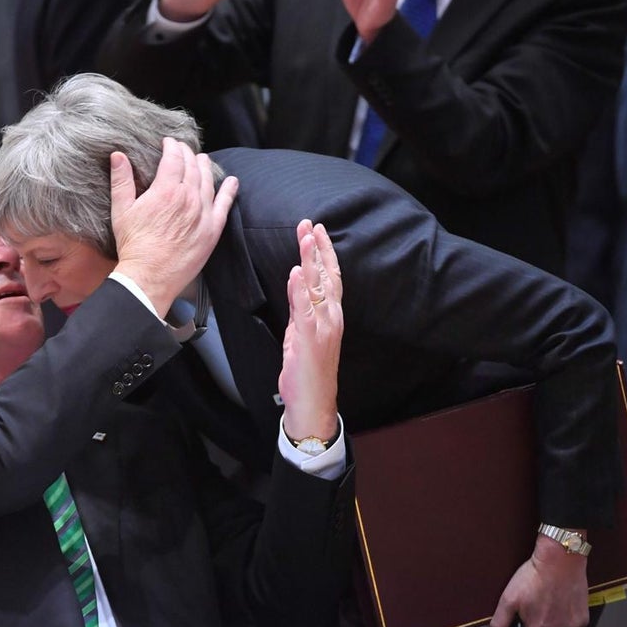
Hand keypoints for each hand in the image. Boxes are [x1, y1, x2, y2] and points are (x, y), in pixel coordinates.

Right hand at [112, 138, 237, 315]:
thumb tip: (118, 156)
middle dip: (187, 154)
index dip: (172, 146)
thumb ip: (121, 181)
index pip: (173, 158)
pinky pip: (225, 205)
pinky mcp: (212, 231)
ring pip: (208, 182)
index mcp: (166, 190)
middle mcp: (189, 198)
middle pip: (192, 167)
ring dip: (204, 167)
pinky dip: (229, 190)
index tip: (169, 142)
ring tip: (201, 160)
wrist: (149, 277)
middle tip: (183, 150)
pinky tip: (231, 182)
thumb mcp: (122, 210)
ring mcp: (203, 214)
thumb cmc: (133, 246)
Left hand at [278, 221, 343, 441]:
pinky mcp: (309, 339)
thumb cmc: (307, 372)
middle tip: (309, 224)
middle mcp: (331, 318)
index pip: (330, 277)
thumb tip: (295, 283)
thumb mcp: (301, 334)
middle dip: (317, 248)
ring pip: (318, 287)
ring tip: (305, 237)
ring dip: (311, 260)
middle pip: (327, 275)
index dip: (324, 253)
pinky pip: (304, 309)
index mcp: (330, 316)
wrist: (313, 403)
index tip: (316, 231)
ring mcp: (322, 328)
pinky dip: (300, 290)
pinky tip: (296, 273)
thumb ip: (300, 309)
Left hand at [489, 534, 589, 626]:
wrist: (559, 560)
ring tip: (550, 599)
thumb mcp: (508, 598)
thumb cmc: (534, 576)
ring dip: (554, 618)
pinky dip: (568, 617)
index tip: (527, 606)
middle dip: (539, 619)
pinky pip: (573, 626)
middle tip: (539, 599)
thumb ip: (500, 622)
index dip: (525, 619)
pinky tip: (562, 602)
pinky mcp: (582, 622)